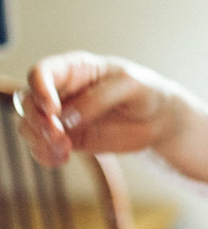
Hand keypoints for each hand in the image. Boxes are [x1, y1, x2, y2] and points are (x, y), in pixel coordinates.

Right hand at [15, 51, 180, 166]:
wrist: (159, 117)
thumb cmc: (145, 91)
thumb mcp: (129, 86)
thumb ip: (98, 98)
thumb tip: (66, 118)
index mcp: (74, 68)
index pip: (41, 73)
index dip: (39, 89)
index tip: (52, 109)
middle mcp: (61, 90)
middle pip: (28, 101)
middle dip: (37, 120)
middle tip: (59, 136)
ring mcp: (61, 116)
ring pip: (29, 126)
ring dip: (38, 140)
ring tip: (63, 150)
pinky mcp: (68, 138)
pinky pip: (43, 147)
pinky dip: (45, 155)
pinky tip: (60, 159)